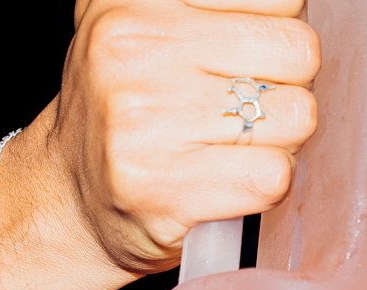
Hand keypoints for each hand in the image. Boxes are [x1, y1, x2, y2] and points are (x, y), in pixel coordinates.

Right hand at [50, 0, 320, 272]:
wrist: (67, 194)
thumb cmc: (129, 110)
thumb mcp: (153, 29)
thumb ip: (222, 13)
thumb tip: (294, 14)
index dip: (278, 38)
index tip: (247, 62)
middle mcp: (135, 46)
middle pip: (299, 51)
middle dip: (289, 86)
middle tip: (246, 109)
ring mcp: (147, 117)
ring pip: (298, 115)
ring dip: (281, 140)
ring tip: (232, 145)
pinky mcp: (164, 185)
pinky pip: (276, 174)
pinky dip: (267, 183)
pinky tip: (228, 179)